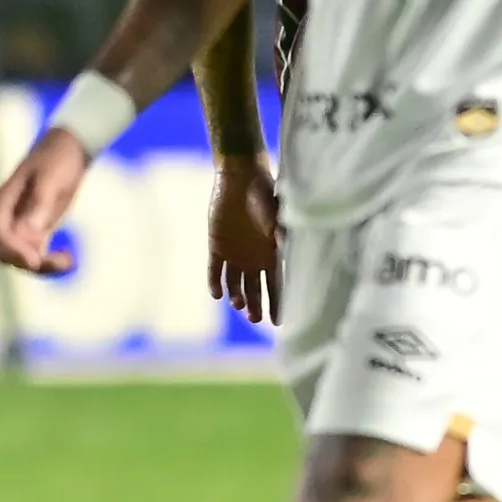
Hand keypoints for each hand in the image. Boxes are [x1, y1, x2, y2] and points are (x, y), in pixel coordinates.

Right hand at [0, 129, 90, 276]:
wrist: (70, 147)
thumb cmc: (57, 158)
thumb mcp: (51, 179)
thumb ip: (39, 205)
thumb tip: (29, 234)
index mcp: (5, 200)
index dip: (14, 249)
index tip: (36, 261)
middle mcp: (10, 215)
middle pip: (7, 251)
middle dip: (30, 261)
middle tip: (60, 261)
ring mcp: (22, 223)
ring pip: (22, 256)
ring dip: (43, 265)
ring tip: (68, 261)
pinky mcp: (38, 228)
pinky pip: (37, 253)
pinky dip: (50, 261)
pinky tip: (70, 258)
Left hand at [208, 155, 279, 327]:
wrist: (241, 178)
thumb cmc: (264, 196)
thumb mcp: (276, 216)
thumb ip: (280, 233)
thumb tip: (287, 248)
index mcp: (272, 254)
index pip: (276, 286)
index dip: (277, 304)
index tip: (278, 322)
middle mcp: (254, 258)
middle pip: (255, 290)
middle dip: (255, 306)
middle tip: (254, 319)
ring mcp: (234, 254)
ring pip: (235, 284)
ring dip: (236, 296)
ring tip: (238, 304)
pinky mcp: (217, 247)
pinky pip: (215, 271)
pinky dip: (215, 283)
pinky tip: (217, 294)